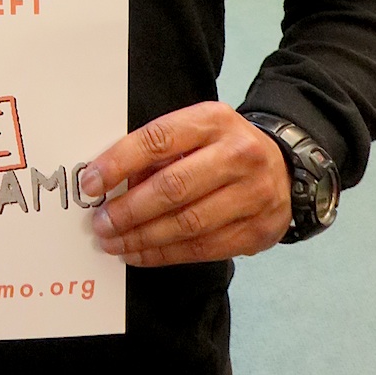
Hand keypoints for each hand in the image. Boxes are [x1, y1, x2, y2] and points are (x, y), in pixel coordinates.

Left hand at [80, 101, 290, 265]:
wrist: (285, 167)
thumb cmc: (223, 146)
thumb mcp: (195, 130)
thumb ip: (159, 152)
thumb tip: (111, 184)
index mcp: (213, 120)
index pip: (157, 139)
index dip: (119, 163)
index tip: (90, 183)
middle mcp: (238, 154)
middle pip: (173, 187)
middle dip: (129, 210)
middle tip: (100, 223)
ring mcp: (253, 195)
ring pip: (187, 224)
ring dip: (143, 238)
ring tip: (114, 243)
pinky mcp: (257, 231)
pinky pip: (202, 249)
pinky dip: (165, 255)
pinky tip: (141, 254)